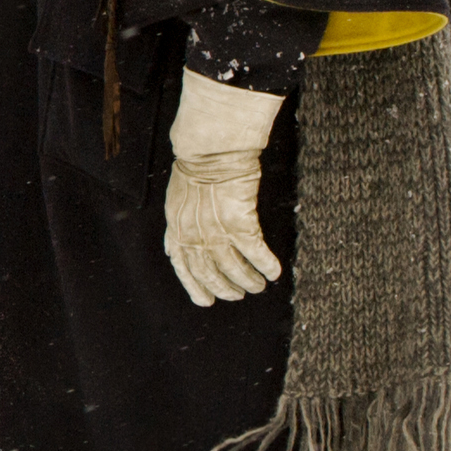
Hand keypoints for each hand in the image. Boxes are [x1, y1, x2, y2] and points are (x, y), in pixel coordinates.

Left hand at [162, 69, 285, 307]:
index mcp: (176, 227)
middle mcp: (193, 235)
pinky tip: (274, 272)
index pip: (182, 265)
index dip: (194, 286)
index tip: (205, 300)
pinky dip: (265, 265)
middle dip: (224, 288)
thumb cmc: (197, 165)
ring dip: (247, 281)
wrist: (210, 149)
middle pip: (208, 272)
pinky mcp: (239, 224)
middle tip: (238, 294)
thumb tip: (180, 240)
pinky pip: (255, 252)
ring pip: (232, 268)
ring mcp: (215, 232)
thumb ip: (182, 221)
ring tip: (258, 286)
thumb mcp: (179, 198)